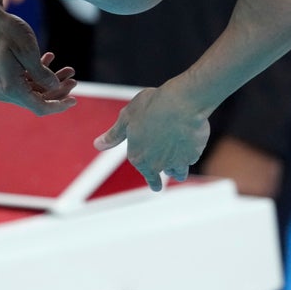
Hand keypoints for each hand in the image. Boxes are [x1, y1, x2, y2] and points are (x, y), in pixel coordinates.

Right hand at [0, 0, 76, 114]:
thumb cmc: (7, 31)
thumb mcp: (29, 52)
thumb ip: (42, 74)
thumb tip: (56, 87)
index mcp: (10, 88)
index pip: (40, 107)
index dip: (59, 106)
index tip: (75, 100)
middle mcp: (3, 92)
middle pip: (37, 100)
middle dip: (58, 91)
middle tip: (73, 78)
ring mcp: (0, 85)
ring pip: (31, 90)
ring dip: (50, 81)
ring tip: (68, 69)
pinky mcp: (1, 77)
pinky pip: (23, 81)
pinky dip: (37, 74)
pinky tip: (49, 58)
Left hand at [94, 86, 210, 190]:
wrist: (180, 103)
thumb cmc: (151, 107)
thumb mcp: (127, 117)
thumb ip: (114, 134)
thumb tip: (98, 145)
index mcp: (138, 157)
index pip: (148, 177)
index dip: (153, 180)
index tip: (157, 185)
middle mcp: (156, 164)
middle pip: (165, 174)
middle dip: (166, 169)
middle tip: (170, 168)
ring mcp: (176, 161)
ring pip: (179, 172)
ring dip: (179, 167)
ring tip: (180, 156)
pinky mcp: (193, 154)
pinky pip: (192, 157)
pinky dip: (191, 152)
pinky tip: (190, 140)